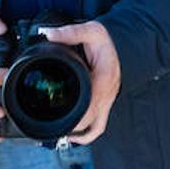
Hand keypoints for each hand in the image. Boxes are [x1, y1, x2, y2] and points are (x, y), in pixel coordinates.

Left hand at [40, 20, 120, 144]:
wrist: (121, 46)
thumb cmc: (107, 41)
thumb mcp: (91, 31)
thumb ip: (70, 33)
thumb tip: (48, 34)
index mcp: (104, 78)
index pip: (90, 104)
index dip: (74, 114)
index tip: (56, 115)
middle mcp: (108, 94)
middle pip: (89, 120)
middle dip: (71, 125)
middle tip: (49, 123)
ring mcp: (107, 101)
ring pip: (94, 127)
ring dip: (78, 133)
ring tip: (59, 133)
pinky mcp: (105, 104)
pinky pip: (99, 127)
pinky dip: (87, 136)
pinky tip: (73, 137)